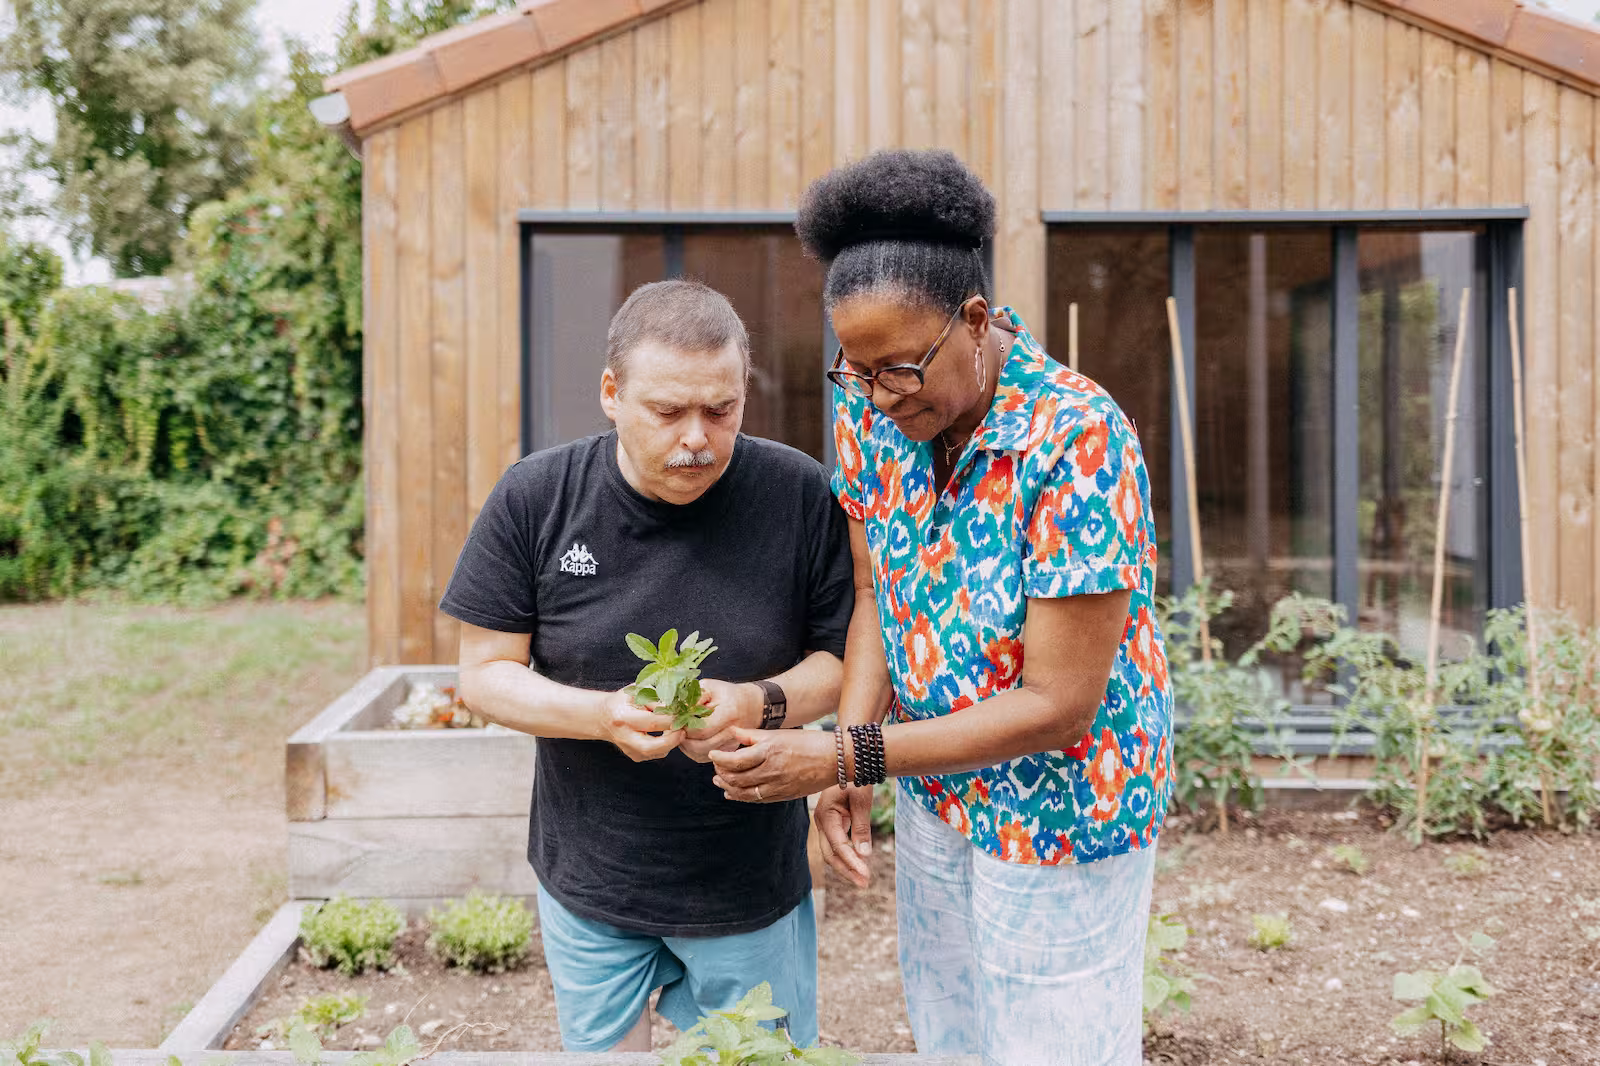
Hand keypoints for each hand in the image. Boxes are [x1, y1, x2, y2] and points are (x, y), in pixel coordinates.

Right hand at [598, 688, 683, 761]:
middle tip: (684, 729)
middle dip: (673, 739)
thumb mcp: (636, 691)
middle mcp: (624, 737)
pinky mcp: (635, 756)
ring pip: (657, 753)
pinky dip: (666, 745)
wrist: (603, 717)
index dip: (671, 720)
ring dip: (672, 742)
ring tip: (676, 729)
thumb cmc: (622, 701)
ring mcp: (629, 750)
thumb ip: (654, 698)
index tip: (683, 714)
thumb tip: (675, 705)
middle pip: (653, 746)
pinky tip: (667, 733)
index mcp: (623, 718)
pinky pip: (657, 753)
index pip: (653, 723)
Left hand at [679, 679, 761, 762]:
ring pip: (699, 754)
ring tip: (681, 732)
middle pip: (699, 746)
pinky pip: (703, 757)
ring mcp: (730, 746)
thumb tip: (671, 708)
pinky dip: (691, 750)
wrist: (750, 705)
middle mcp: (732, 733)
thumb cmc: (728, 694)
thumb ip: (692, 697)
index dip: (683, 726)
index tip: (676, 719)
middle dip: (682, 738)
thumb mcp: (710, 687)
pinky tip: (689, 738)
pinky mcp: (726, 753)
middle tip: (675, 728)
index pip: (700, 729)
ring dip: (685, 745)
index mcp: (729, 713)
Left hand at [709, 727, 835, 803]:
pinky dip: (741, 797)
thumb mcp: (779, 733)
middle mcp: (771, 770)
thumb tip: (732, 732)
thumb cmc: (808, 742)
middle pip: (736, 778)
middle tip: (715, 768)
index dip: (720, 759)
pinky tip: (733, 793)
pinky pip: (757, 799)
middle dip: (721, 774)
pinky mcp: (782, 795)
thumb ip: (753, 735)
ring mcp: (777, 786)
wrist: (834, 760)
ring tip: (719, 781)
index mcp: (769, 751)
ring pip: (744, 792)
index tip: (712, 755)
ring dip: (728, 788)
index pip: (735, 760)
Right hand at [814, 785, 874, 887]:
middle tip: (865, 883)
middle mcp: (821, 822)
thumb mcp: (862, 800)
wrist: (849, 759)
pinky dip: (846, 856)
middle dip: (847, 870)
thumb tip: (864, 854)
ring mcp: (824, 824)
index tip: (866, 875)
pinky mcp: (831, 824)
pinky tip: (858, 864)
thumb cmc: (856, 776)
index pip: (838, 846)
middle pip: (830, 854)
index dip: (852, 862)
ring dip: (846, 866)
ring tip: (863, 879)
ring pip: (831, 852)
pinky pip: (836, 845)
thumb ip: (861, 827)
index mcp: (826, 815)